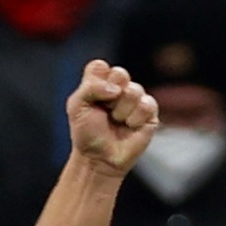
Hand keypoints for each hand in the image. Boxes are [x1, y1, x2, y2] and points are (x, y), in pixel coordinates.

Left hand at [68, 60, 159, 177]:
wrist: (99, 158)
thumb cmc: (86, 134)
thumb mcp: (76, 106)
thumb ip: (90, 87)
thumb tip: (117, 89)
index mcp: (100, 82)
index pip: (100, 66)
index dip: (96, 82)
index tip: (92, 101)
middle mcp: (119, 87)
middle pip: (120, 73)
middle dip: (110, 95)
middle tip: (105, 111)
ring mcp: (135, 99)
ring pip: (134, 90)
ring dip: (121, 110)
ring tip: (117, 122)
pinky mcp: (149, 113)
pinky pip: (147, 104)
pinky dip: (135, 118)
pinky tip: (129, 126)